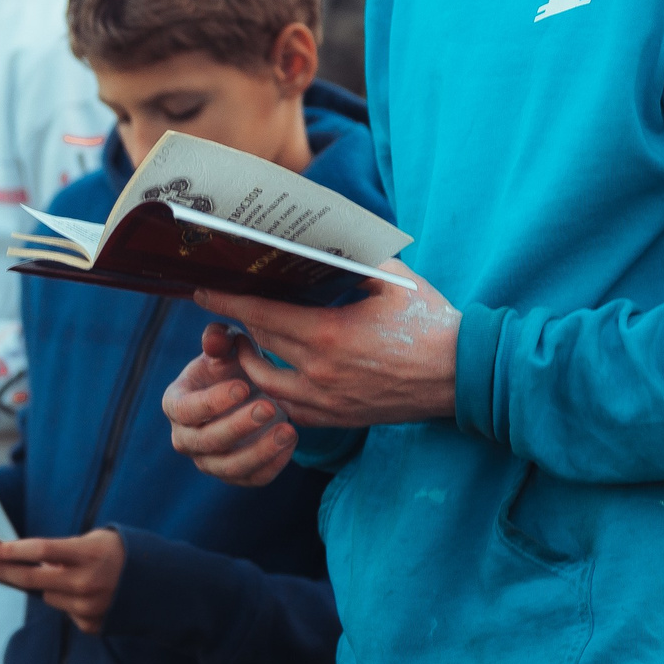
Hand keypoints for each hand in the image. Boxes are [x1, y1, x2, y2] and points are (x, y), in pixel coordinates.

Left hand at [0, 530, 125, 633]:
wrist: (159, 587)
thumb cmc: (121, 554)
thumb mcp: (96, 540)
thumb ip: (64, 550)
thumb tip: (30, 560)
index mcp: (90, 554)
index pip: (41, 550)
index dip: (11, 550)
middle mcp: (88, 583)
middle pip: (34, 579)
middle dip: (8, 571)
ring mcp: (89, 608)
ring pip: (48, 596)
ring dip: (48, 585)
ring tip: (67, 575)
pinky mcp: (92, 625)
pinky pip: (66, 611)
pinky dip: (69, 600)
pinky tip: (87, 593)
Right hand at [162, 324, 300, 486]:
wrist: (249, 391)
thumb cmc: (232, 365)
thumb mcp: (226, 347)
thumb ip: (219, 338)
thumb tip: (214, 339)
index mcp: (176, 404)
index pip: (185, 410)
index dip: (212, 402)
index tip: (243, 387)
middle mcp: (186, 438)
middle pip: (206, 442)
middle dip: (238, 426)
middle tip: (269, 407)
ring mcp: (209, 461)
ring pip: (229, 467)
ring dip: (259, 451)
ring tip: (288, 430)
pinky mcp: (235, 475)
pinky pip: (252, 478)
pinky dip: (273, 464)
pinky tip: (291, 440)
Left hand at [196, 262, 459, 430]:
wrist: (463, 376)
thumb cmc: (431, 323)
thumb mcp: (392, 279)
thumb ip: (353, 261)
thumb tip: (321, 244)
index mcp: (328, 334)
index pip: (259, 315)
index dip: (225, 302)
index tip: (200, 291)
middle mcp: (319, 372)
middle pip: (257, 347)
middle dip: (234, 328)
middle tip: (222, 310)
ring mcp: (327, 401)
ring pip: (264, 385)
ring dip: (247, 365)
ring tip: (242, 342)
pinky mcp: (339, 419)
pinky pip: (290, 410)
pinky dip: (273, 393)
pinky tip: (270, 376)